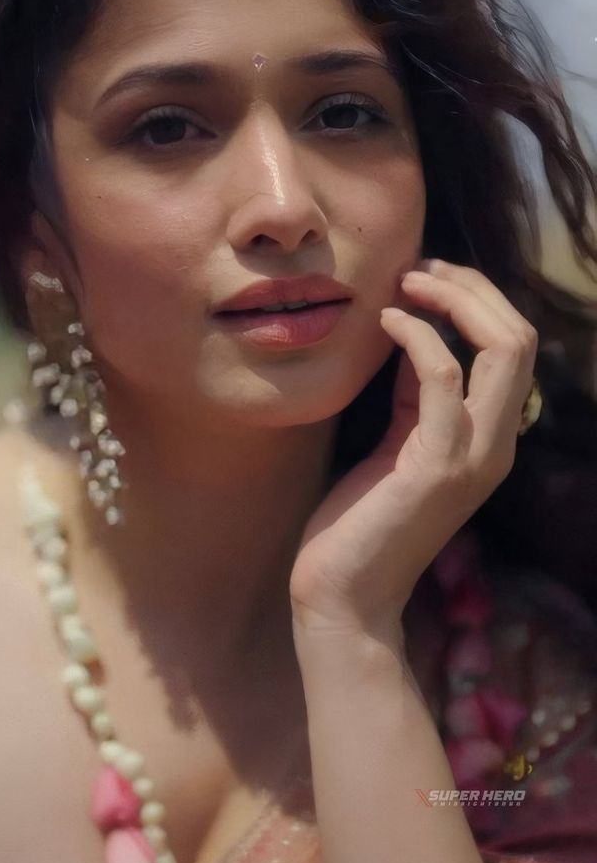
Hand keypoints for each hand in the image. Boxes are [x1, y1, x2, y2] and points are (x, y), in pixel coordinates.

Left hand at [289, 258, 537, 637]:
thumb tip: (413, 330)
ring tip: (403, 282)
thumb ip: (416, 394)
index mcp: (491, 437)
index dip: (474, 297)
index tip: (421, 275)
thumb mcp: (396, 440)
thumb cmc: (359, 520)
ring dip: (451, 298)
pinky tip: (383, 322)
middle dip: (470, 286)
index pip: (514, 345)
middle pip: (519, 335)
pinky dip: (417, 335)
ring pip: (502, 347)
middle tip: (415, 267)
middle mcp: (496, 444)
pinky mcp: (436, 464)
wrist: (343, 595)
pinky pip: (445, 377)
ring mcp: (473, 455)